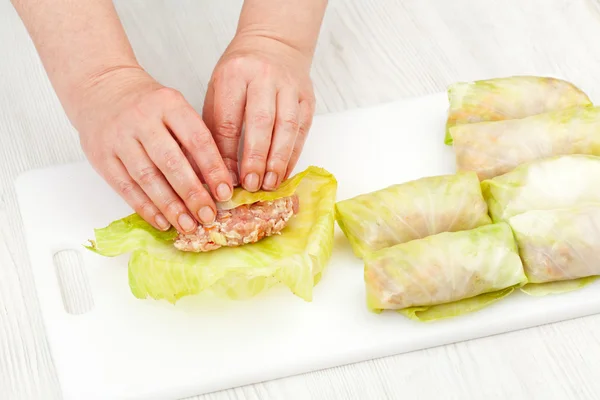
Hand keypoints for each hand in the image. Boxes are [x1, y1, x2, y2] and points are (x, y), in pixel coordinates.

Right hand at [72, 67, 232, 232]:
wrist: (100, 88)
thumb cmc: (147, 105)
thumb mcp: (174, 109)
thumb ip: (192, 141)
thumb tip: (214, 184)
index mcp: (168, 104)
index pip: (196, 139)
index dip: (213, 168)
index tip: (225, 192)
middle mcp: (142, 119)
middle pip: (171, 162)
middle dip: (193, 193)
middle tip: (208, 215)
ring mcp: (118, 138)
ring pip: (147, 178)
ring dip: (170, 206)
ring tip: (188, 225)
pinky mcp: (101, 156)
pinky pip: (126, 187)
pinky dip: (146, 208)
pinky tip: (162, 221)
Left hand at [203, 33, 315, 190]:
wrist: (274, 42)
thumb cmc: (240, 73)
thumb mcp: (217, 90)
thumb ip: (215, 127)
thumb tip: (211, 170)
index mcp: (234, 75)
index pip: (229, 120)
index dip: (227, 154)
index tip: (225, 178)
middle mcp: (264, 78)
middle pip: (260, 123)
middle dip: (255, 158)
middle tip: (250, 185)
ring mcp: (289, 87)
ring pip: (286, 128)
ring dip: (277, 160)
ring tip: (269, 184)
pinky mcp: (307, 98)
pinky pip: (301, 130)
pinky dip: (292, 155)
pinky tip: (283, 173)